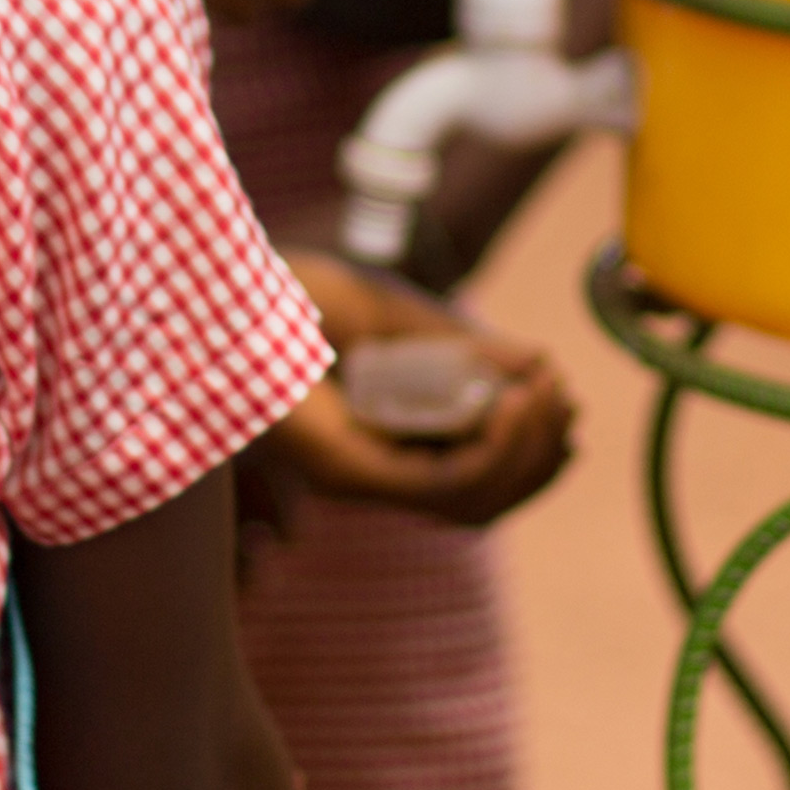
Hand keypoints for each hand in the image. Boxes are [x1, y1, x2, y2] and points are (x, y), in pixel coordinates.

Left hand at [264, 252, 576, 528]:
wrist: (228, 287)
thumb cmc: (298, 296)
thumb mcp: (404, 317)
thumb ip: (466, 346)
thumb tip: (538, 364)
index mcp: (388, 440)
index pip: (478, 477)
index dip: (532, 448)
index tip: (557, 391)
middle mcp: (376, 471)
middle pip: (484, 500)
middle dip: (540, 453)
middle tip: (561, 397)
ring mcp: (362, 478)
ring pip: (471, 502)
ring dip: (525, 453)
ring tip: (542, 397)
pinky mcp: (348, 474)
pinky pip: (440, 487)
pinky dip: (491, 453)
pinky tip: (512, 405)